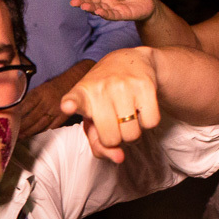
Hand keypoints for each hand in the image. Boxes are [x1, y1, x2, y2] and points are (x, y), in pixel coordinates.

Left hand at [18, 61, 91, 137]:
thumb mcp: (39, 88)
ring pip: (41, 124)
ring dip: (30, 132)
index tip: (9, 123)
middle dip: (22, 127)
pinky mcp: (63, 116)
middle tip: (12, 134)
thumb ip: (28, 98)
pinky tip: (34, 135)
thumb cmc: (51, 87)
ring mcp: (56, 110)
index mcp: (39, 93)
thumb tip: (15, 108)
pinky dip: (42, 132)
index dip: (17, 116)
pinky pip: (51, 127)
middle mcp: (47, 102)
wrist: (72, 82)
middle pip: (32, 117)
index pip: (25, 106)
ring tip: (20, 137)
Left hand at [59, 47, 160, 162]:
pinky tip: (140, 107)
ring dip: (133, 133)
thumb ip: (99, 144)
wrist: (128, 60)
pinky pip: (151, 123)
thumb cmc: (104, 97)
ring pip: (133, 134)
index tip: (68, 106)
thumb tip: (119, 158)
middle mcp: (101, 87)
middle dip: (116, 139)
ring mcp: (124, 85)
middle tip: (115, 123)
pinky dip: (148, 122)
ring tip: (127, 115)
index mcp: (82, 94)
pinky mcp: (145, 85)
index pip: (74, 100)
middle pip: (112, 138)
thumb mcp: (94, 118)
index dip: (71, 104)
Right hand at [67, 0, 155, 22]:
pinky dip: (104, 14)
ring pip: (97, 8)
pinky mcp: (119, 15)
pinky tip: (99, 12)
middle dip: (81, 1)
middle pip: (89, 0)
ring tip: (84, 7)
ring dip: (90, 8)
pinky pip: (110, 15)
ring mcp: (110, 7)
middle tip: (73, 2)